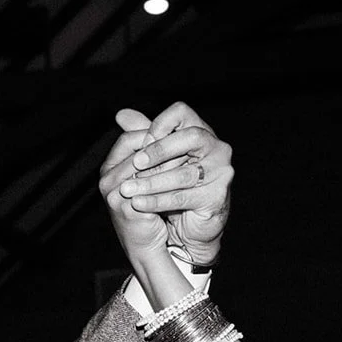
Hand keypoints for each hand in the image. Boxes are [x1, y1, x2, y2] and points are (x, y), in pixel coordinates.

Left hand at [111, 102, 232, 267]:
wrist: (188, 229)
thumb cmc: (173, 190)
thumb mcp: (156, 161)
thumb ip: (143, 136)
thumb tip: (121, 114)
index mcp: (201, 133)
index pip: (182, 112)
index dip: (159, 125)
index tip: (141, 143)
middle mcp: (217, 148)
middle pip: (190, 137)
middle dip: (159, 150)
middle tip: (136, 163)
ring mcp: (221, 172)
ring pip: (184, 172)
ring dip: (152, 181)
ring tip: (128, 188)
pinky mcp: (217, 196)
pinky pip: (183, 197)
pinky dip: (157, 200)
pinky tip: (139, 203)